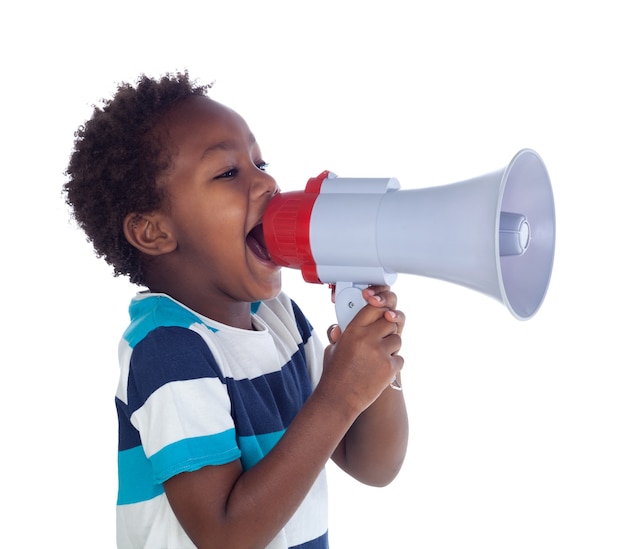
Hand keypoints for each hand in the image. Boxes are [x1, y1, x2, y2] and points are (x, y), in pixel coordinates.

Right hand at [320, 286, 404, 414]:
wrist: (338, 399)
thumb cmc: (334, 374)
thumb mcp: (332, 349)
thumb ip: (341, 335)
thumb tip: (341, 327)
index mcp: (352, 330)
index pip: (373, 308)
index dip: (379, 310)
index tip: (380, 314)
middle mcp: (367, 338)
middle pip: (389, 322)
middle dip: (387, 329)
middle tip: (379, 339)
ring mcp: (380, 352)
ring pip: (397, 339)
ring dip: (391, 347)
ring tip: (378, 358)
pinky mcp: (390, 367)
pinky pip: (399, 358)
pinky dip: (393, 364)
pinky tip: (380, 371)